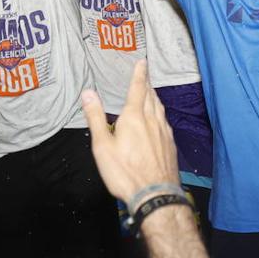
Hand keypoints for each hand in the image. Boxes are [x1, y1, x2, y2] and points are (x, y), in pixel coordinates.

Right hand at [83, 59, 179, 207]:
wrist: (155, 194)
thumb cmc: (125, 172)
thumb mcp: (102, 146)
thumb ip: (96, 117)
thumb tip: (88, 93)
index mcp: (134, 117)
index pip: (137, 89)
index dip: (139, 74)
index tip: (142, 62)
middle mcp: (152, 120)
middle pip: (151, 96)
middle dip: (147, 84)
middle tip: (145, 75)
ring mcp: (164, 132)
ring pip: (160, 108)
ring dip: (155, 97)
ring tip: (151, 93)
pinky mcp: (170, 145)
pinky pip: (165, 122)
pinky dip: (160, 114)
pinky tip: (159, 120)